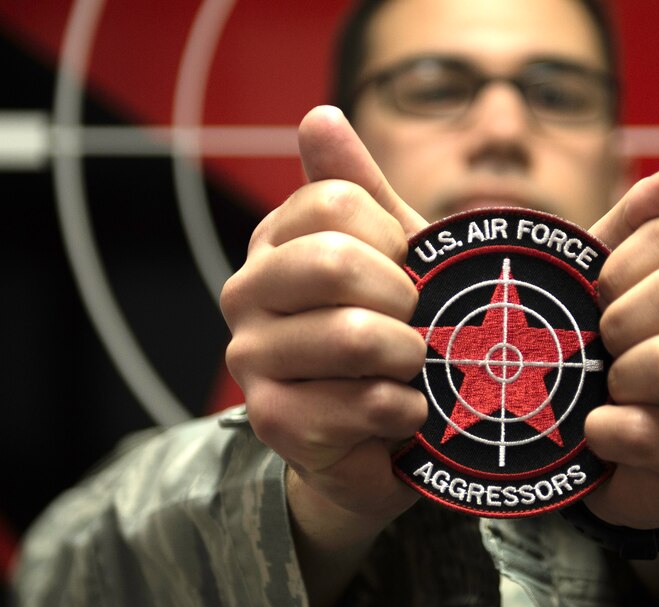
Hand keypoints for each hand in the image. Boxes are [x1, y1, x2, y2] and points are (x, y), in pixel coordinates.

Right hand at [220, 106, 428, 529]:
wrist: (374, 440)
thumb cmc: (388, 335)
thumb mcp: (388, 256)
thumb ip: (357, 189)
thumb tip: (320, 115)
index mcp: (273, 242)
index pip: (336, 200)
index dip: (393, 239)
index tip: (404, 272)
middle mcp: (245, 293)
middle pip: (338, 262)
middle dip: (403, 300)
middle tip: (414, 326)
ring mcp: (252, 359)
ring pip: (356, 338)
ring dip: (411, 360)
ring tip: (409, 372)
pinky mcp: (274, 422)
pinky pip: (367, 403)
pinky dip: (407, 411)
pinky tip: (400, 413)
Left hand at [584, 159, 658, 528]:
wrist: (628, 446)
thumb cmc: (621, 346)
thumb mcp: (614, 274)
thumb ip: (642, 219)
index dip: (614, 269)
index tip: (605, 296)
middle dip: (616, 324)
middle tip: (608, 348)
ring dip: (617, 381)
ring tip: (617, 390)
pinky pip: (652, 432)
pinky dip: (609, 433)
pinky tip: (611, 432)